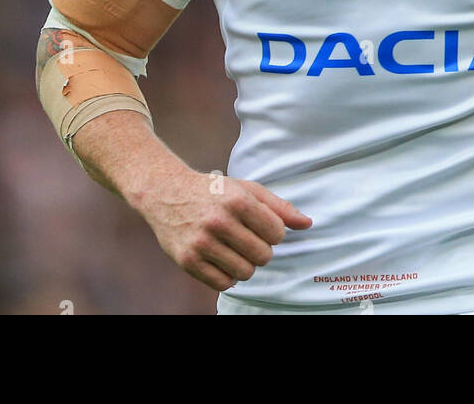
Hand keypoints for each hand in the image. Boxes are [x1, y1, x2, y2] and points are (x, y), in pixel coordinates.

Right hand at [138, 168, 312, 291]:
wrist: (166, 193)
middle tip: (247, 238)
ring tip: (234, 249)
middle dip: (261, 249)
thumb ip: (279, 206)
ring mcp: (201, 242)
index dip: (273, 232)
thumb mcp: (246, 189)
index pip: (277, 233)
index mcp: (237, 200)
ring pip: (245, 272)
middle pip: (263, 256)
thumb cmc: (214, 191)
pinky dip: (227, 276)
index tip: (261, 226)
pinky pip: (223, 283)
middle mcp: (218, 221)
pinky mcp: (187, 261)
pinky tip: (221, 259)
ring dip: (245, 264)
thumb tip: (307, 224)